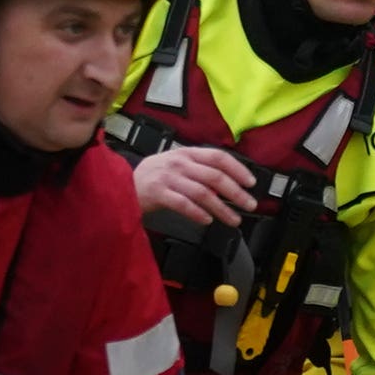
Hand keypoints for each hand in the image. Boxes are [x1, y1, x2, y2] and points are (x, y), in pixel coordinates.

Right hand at [134, 146, 257, 227]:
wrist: (123, 184)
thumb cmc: (154, 177)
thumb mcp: (177, 165)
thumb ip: (200, 170)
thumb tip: (228, 184)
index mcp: (187, 154)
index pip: (218, 157)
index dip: (238, 169)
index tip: (251, 183)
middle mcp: (179, 163)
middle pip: (215, 177)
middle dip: (236, 192)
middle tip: (249, 205)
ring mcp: (168, 177)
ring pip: (203, 193)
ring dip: (222, 208)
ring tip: (234, 220)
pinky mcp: (158, 193)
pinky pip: (183, 204)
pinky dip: (198, 213)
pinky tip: (208, 221)